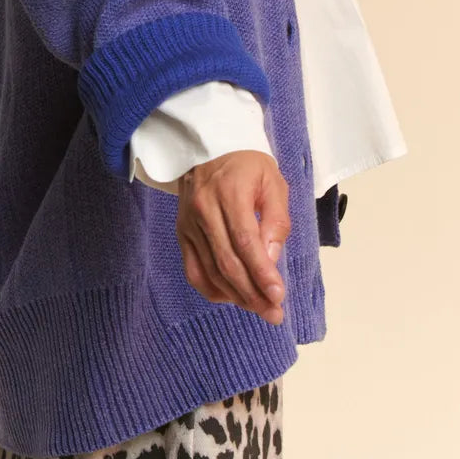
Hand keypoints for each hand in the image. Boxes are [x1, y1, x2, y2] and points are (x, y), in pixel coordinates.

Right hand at [175, 150, 290, 324]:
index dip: (261, 273)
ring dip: (237, 296)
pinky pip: (194, 270)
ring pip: (211, 271)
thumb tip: (271, 259)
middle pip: (227, 262)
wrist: (209, 146)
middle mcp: (204, 210)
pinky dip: (212, 289)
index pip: (245, 242)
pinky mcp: (181, 233)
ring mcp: (188, 223)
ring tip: (260, 308)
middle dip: (252, 293)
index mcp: (229, 192)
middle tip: (274, 312)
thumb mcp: (272, 181)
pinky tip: (232, 296)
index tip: (278, 296)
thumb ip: (275, 219)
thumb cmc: (248, 165)